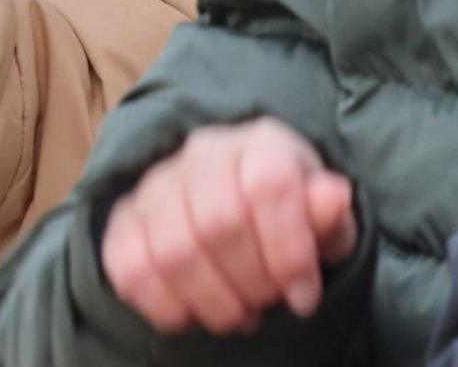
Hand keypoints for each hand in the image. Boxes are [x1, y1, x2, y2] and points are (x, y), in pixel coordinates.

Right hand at [99, 117, 359, 334]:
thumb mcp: (323, 221)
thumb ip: (329, 215)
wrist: (238, 208)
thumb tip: (333, 196)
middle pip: (218, 223)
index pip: (268, 185)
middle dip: (252, 282)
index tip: (304, 297)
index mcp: (261, 143)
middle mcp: (203, 152)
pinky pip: (131, 269)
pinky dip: (167, 306)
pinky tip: (195, 314)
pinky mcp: (124, 220)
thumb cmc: (288, 218)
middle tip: (268, 304)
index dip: (289, 252)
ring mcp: (156, 184)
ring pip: (173, 252)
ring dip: (213, 301)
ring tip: (240, 315)